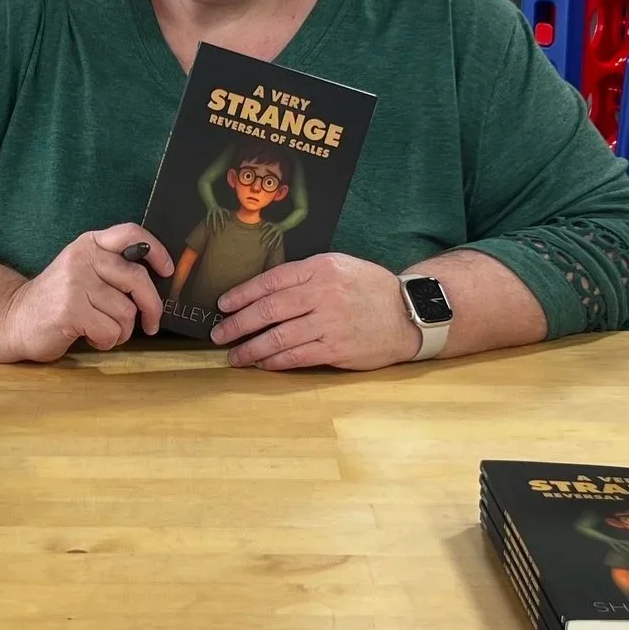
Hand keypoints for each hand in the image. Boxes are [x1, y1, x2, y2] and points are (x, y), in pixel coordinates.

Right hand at [0, 225, 173, 361]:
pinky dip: (106, 341)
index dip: (156, 250)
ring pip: (126, 312)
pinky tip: (91, 337)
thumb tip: (157, 281)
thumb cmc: (57, 300)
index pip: (130, 234)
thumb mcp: (82, 271)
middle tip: (151, 323)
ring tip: (104, 330)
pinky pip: (110, 330)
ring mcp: (75, 284)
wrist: (15, 319)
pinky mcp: (70, 311)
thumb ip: (112, 268)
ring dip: (121, 330)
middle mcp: (82, 258)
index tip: (167, 270)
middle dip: (151, 307)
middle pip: (137, 279)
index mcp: (89, 244)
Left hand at [208, 253, 418, 371]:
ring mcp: (329, 322)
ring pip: (278, 336)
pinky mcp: (336, 348)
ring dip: (250, 348)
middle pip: (268, 310)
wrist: (409, 313)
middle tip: (219, 333)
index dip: (242, 294)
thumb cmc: (370, 289)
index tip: (222, 305)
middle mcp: (322, 293)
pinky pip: (296, 356)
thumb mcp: (339, 267)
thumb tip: (264, 292)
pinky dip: (274, 361)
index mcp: (320, 268)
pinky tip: (262, 362)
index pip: (270, 280)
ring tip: (234, 354)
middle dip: (237, 323)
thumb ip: (305, 275)